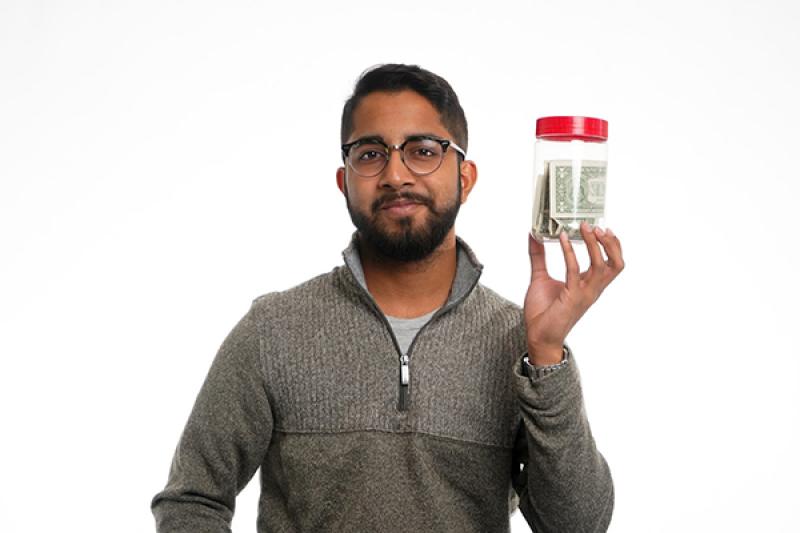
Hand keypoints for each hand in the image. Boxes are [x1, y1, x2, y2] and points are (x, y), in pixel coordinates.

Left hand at [524, 222, 624, 364]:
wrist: (537, 335)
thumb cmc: (543, 311)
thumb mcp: (540, 277)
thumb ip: (539, 256)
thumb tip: (533, 235)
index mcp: (590, 285)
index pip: (612, 264)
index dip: (612, 246)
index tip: (603, 228)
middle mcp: (592, 289)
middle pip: (616, 264)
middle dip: (611, 244)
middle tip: (597, 227)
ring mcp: (584, 293)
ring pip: (603, 266)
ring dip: (594, 245)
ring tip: (584, 228)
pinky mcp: (572, 296)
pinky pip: (575, 271)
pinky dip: (569, 252)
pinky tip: (562, 239)